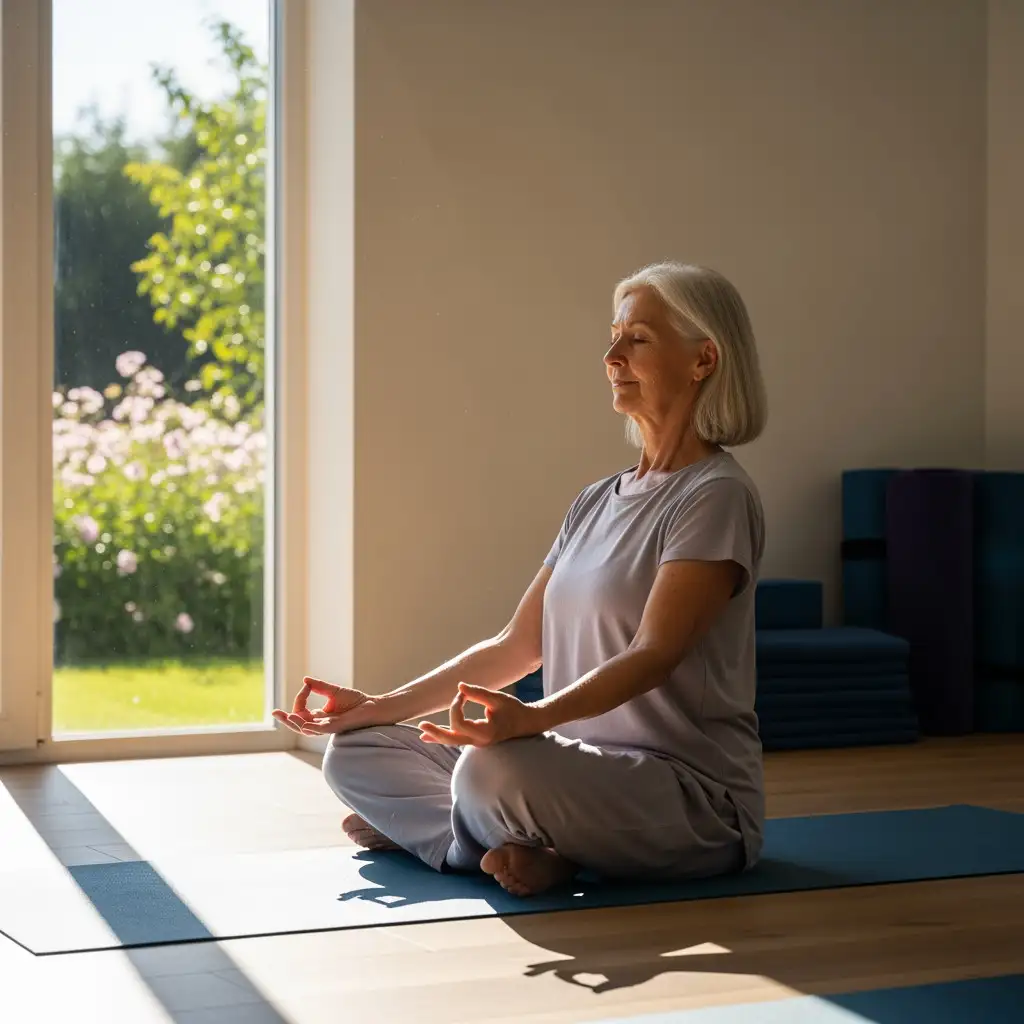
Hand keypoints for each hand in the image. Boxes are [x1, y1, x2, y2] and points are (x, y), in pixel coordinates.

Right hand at [272, 676, 383, 735]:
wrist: (373, 706)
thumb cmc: (356, 701)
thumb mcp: (333, 692)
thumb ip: (319, 687)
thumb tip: (305, 680)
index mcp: (319, 716)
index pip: (301, 710)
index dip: (300, 698)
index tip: (306, 686)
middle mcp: (321, 724)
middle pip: (298, 725)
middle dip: (286, 720)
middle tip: (275, 713)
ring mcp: (328, 727)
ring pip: (306, 729)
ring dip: (295, 723)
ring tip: (286, 716)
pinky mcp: (337, 727)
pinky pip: (321, 730)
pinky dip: (311, 727)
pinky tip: (303, 723)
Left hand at [418, 682, 545, 746]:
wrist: (526, 723)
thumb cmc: (513, 709)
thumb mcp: (497, 699)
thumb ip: (478, 693)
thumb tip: (459, 686)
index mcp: (485, 732)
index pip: (460, 722)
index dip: (456, 705)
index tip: (463, 693)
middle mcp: (479, 741)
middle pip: (452, 739)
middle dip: (436, 732)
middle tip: (421, 725)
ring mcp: (476, 742)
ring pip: (452, 741)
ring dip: (436, 735)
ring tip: (421, 731)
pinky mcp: (475, 739)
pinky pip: (456, 739)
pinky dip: (442, 737)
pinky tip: (428, 737)